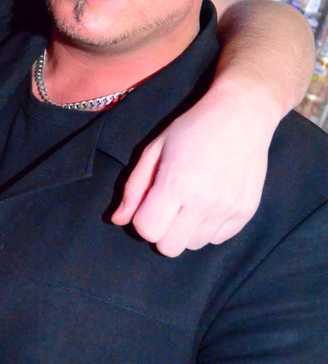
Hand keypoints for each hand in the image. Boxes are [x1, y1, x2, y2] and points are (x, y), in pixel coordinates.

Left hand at [111, 87, 272, 255]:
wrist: (241, 115)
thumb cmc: (191, 128)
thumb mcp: (154, 149)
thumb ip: (133, 188)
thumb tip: (117, 220)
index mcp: (176, 183)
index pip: (148, 230)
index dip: (142, 219)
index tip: (148, 203)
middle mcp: (204, 201)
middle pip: (169, 248)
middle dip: (161, 231)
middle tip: (167, 206)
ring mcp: (228, 209)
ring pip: (193, 246)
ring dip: (185, 230)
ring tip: (190, 202)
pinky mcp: (245, 213)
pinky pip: (217, 239)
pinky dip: (207, 228)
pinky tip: (209, 202)